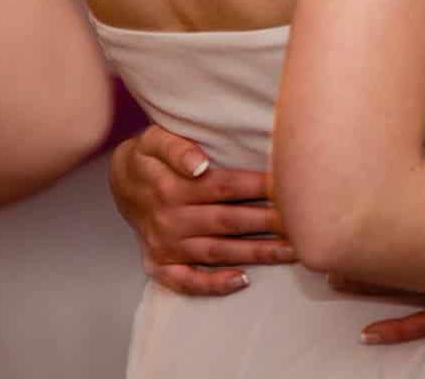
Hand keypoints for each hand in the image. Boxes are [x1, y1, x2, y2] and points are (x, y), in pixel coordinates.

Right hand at [107, 126, 297, 294]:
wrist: (120, 181)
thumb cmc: (148, 156)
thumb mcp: (154, 139)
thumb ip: (176, 146)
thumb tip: (199, 164)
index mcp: (171, 186)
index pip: (225, 187)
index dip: (260, 187)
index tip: (290, 187)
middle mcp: (170, 219)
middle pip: (228, 222)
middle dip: (269, 223)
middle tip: (305, 223)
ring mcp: (166, 246)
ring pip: (218, 252)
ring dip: (257, 254)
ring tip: (292, 251)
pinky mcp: (160, 265)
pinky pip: (188, 281)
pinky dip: (214, 285)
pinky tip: (243, 281)